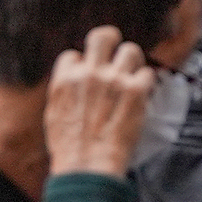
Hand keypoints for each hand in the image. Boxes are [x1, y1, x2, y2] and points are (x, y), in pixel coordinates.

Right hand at [44, 26, 154, 179]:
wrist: (87, 166)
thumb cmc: (71, 148)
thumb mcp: (54, 115)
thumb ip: (66, 92)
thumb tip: (74, 81)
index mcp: (65, 80)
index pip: (74, 54)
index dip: (82, 63)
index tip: (88, 73)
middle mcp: (90, 74)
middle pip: (103, 36)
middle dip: (111, 40)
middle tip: (116, 52)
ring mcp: (114, 80)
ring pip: (131, 50)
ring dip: (132, 63)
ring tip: (132, 76)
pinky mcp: (136, 91)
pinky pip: (148, 73)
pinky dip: (146, 82)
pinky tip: (142, 94)